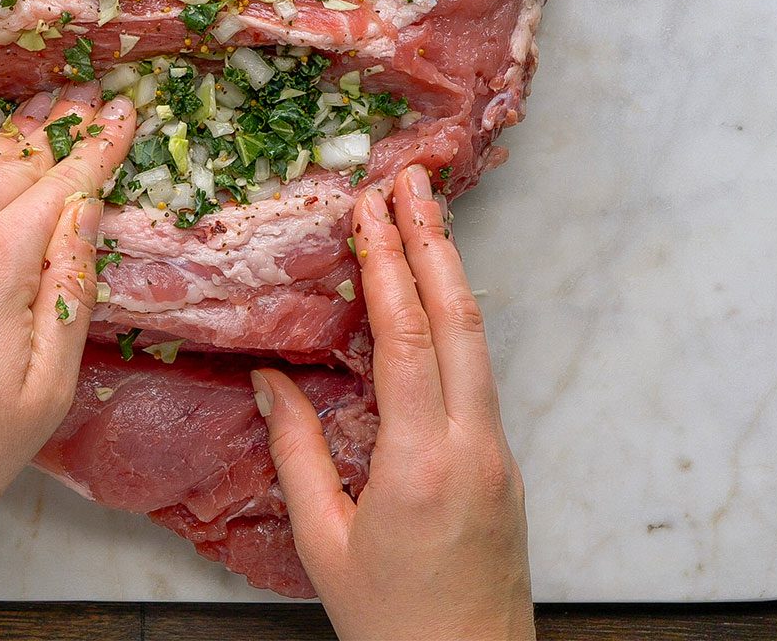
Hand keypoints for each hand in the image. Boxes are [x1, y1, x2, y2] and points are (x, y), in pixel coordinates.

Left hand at [0, 88, 135, 639]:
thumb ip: (68, 292)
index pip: (60, 184)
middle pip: (9, 166)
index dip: (97, 147)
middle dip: (53, 139)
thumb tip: (83, 214)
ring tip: (34, 114)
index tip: (124, 112)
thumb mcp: (44, 392)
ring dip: (1, 143)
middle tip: (83, 107)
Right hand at [252, 165, 534, 640]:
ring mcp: (499, 454)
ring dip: (451, 274)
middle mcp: (474, 447)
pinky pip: (479, 375)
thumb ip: (297, 453)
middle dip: (434, 242)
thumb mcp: (323, 543)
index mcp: (423, 464)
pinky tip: (435, 299)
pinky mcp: (505, 466)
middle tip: (414, 180)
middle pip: (460, 321)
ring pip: (479, 343)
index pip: (407, 339)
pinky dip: (456, 322)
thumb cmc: (391, 623)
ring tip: (428, 217)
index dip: (389, 267)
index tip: (371, 210)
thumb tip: (271, 379)